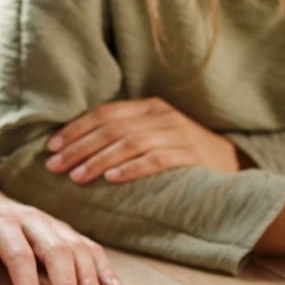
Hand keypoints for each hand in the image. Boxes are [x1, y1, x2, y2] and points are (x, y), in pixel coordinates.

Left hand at [0, 166, 122, 284]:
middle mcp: (29, 218)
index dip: (28, 283)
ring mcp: (49, 222)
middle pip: (55, 249)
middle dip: (68, 283)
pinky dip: (102, 266)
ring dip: (90, 276)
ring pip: (75, 246)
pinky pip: (87, 244)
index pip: (18, 254)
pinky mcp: (60, 228)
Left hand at [45, 98, 239, 183]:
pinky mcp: (191, 156)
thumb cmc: (183, 152)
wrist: (233, 163)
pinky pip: (157, 160)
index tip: (52, 148)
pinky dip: (132, 168)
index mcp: (150, 106)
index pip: (105, 113)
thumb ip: (125, 134)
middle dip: (79, 147)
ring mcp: (178, 134)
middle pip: (112, 129)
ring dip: (99, 160)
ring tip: (77, 177)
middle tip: (55, 166)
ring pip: (130, 144)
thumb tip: (77, 147)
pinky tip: (112, 178)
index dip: (76, 129)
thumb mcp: (155, 133)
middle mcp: (162, 116)